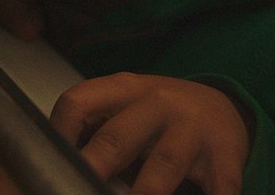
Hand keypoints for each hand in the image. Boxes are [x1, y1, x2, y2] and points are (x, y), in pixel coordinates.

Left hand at [50, 73, 249, 194]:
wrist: (222, 106)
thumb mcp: (125, 106)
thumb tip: (56, 162)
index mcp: (123, 90)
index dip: (59, 133)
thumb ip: (95, 126)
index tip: (50, 163)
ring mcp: (192, 129)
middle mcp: (156, 103)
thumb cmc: (159, 114)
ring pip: (164, 163)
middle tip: (76, 187)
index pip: (78, 102)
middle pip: (117, 137)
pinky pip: (219, 183)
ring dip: (145, 190)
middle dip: (94, 166)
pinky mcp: (224, 155)